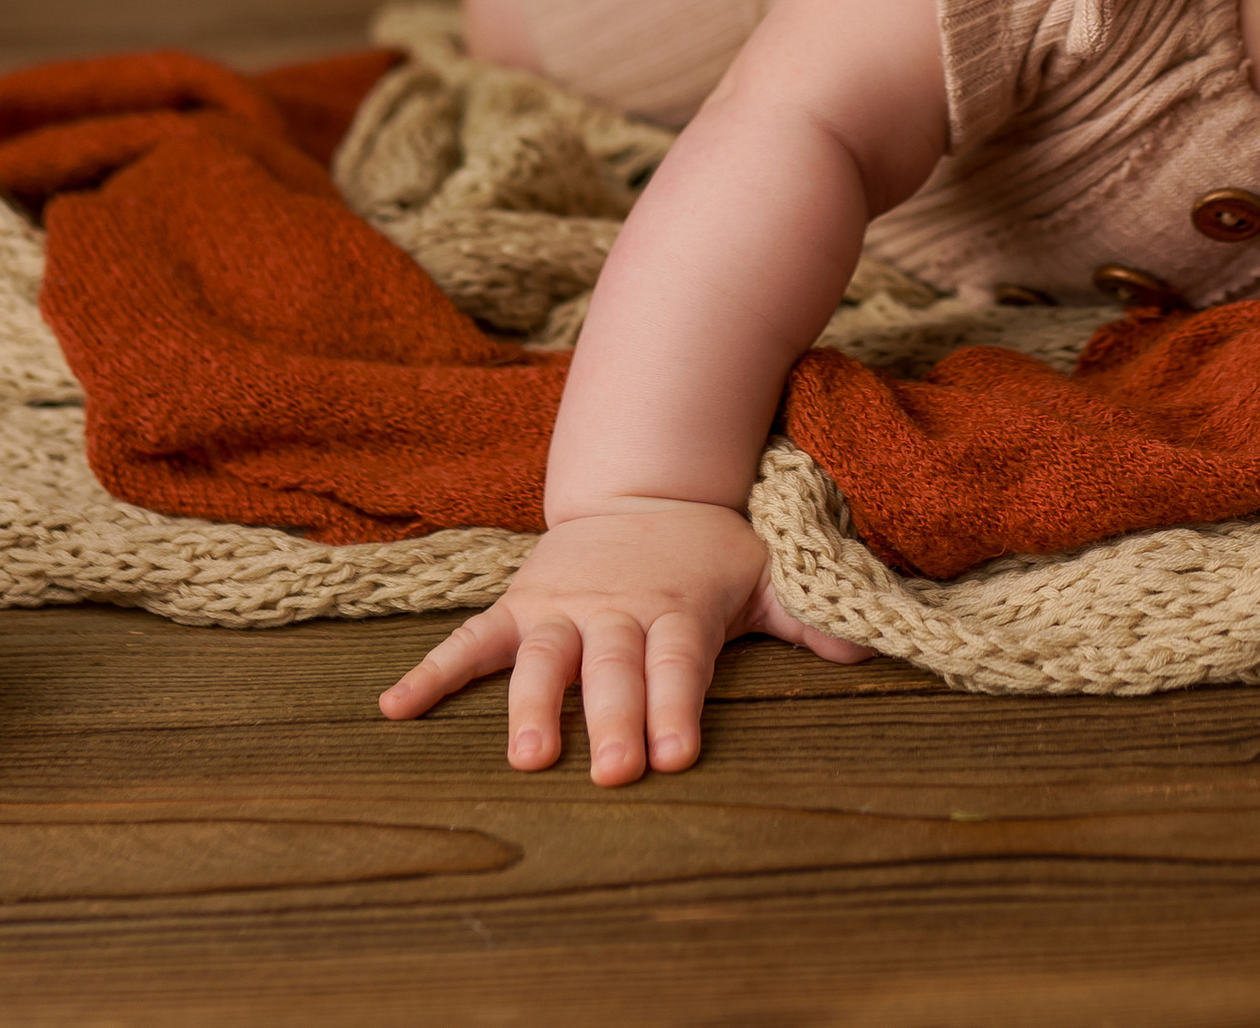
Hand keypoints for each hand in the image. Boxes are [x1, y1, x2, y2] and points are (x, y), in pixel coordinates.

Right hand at [377, 498, 870, 782]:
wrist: (642, 487)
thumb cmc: (709, 554)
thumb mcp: (764, 574)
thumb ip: (807, 616)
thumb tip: (866, 648)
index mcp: (676, 608)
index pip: (677, 664)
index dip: (675, 706)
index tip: (673, 755)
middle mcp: (615, 609)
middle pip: (612, 669)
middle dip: (612, 718)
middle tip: (611, 773)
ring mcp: (561, 606)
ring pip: (541, 658)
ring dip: (532, 705)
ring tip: (525, 756)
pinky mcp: (519, 606)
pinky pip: (468, 640)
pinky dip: (431, 672)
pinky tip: (393, 710)